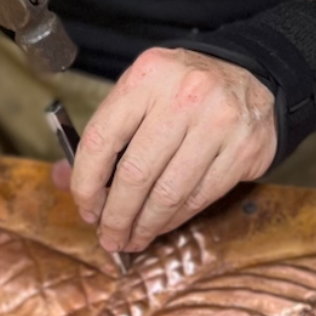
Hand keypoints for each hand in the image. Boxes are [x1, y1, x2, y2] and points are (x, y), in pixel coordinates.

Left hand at [67, 48, 278, 252]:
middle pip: (135, 173)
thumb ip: (105, 133)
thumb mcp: (141, 93)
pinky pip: (199, 197)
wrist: (253, 77)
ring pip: (168, 192)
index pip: (101, 139)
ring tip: (133, 238)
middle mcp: (184, 96)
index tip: (86, 208)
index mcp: (148, 77)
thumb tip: (62, 178)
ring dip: (145, 225)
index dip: (87, 183)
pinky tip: (163, 224)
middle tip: (109, 237)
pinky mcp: (243, 149)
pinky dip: (175, 218)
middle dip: (117, 216)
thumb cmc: (185, 91)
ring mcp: (218, 122)